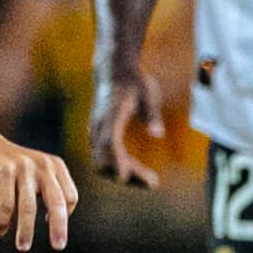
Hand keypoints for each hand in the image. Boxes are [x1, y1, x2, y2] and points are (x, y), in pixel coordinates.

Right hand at [0, 136, 78, 249]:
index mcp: (55, 167)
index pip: (70, 197)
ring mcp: (23, 169)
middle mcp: (42, 166)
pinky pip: (6, 204)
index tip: (48, 222)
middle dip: (59, 227)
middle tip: (59, 246)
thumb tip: (58, 222)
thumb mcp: (38, 172)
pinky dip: (3, 221)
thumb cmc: (14, 168)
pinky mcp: (3, 173)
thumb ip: (51, 190)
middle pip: (57, 202)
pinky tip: (0, 230)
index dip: (64, 215)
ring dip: (26, 231)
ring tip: (23, 247)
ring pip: (29, 207)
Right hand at [88, 68, 164, 188]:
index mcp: (111, 114)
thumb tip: (158, 134)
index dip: (115, 160)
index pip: (109, 141)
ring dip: (121, 173)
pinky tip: (135, 168)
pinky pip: (102, 158)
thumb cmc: (134, 81)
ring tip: (148, 178)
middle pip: (103, 159)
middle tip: (152, 182)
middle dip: (125, 174)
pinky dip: (116, 166)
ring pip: (101, 163)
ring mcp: (95, 131)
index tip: (125, 177)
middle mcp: (98, 125)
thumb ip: (152, 113)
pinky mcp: (96, 135)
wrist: (113, 71)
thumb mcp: (148, 92)